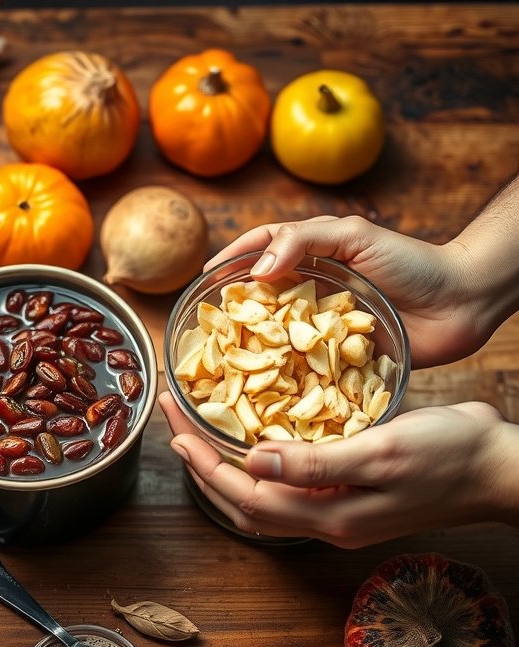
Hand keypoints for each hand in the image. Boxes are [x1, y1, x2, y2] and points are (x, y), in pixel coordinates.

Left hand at [159, 392, 518, 547]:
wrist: (502, 466)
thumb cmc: (452, 454)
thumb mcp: (382, 451)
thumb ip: (316, 462)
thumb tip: (252, 458)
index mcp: (330, 516)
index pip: (245, 494)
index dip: (203, 462)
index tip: (175, 426)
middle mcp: (326, 519)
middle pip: (242, 499)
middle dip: (201, 463)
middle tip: (174, 420)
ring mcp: (338, 509)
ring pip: (261, 495)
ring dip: (224, 464)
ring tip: (197, 427)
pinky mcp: (349, 491)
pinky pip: (287, 483)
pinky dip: (258, 461)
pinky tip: (249, 434)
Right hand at [207, 215, 488, 367]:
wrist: (461, 303)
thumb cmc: (412, 262)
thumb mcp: (354, 236)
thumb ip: (303, 241)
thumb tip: (257, 270)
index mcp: (312, 261)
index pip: (260, 255)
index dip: (230, 263)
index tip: (203, 277)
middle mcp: (311, 297)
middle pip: (261, 303)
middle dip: (232, 314)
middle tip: (204, 328)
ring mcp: (323, 331)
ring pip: (279, 341)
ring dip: (254, 353)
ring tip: (224, 365)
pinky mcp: (339, 362)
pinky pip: (307, 373)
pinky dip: (287, 382)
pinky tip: (264, 392)